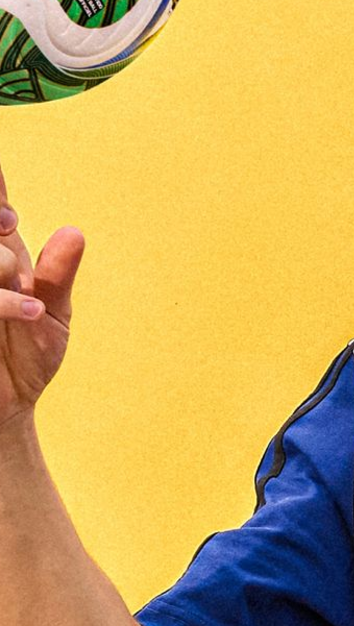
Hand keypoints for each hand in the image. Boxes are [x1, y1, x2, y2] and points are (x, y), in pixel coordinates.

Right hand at [0, 162, 84, 426]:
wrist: (7, 412)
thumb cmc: (25, 362)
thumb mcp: (51, 317)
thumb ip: (58, 276)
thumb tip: (73, 234)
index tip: (12, 213)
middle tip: (11, 225)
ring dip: (0, 265)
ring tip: (29, 296)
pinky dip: (4, 303)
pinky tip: (30, 312)